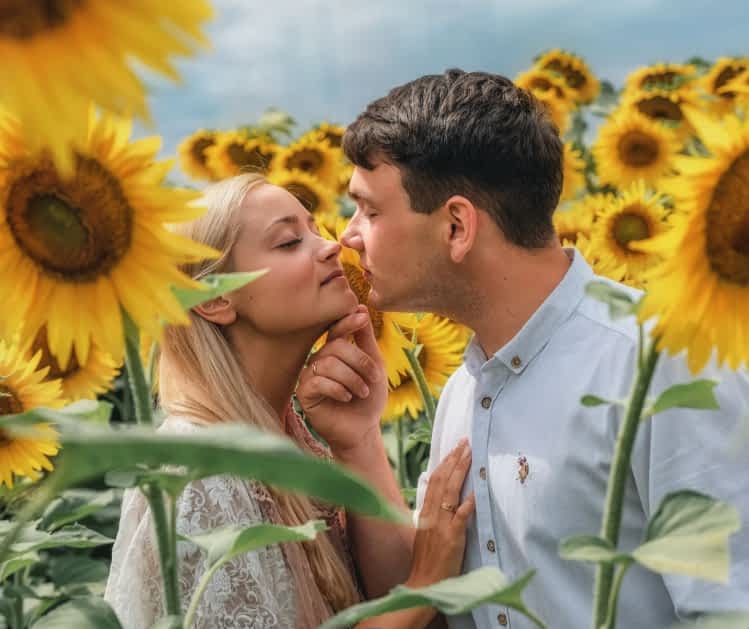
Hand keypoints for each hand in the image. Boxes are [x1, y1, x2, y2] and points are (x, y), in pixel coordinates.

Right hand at [297, 305, 387, 454]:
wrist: (363, 429)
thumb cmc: (368, 398)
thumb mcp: (374, 365)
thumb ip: (366, 339)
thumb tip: (361, 308)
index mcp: (335, 351)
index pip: (336, 329)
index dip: (347, 321)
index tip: (362, 316)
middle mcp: (320, 359)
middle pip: (336, 346)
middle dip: (360, 361)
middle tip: (373, 378)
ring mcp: (310, 376)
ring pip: (328, 363)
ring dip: (352, 378)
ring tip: (362, 392)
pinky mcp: (304, 393)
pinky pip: (318, 381)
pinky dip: (338, 389)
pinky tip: (346, 398)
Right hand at [406, 439, 474, 587]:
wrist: (424, 584)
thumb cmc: (427, 561)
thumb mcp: (425, 532)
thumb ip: (431, 513)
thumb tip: (436, 493)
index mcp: (426, 512)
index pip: (435, 481)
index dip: (445, 463)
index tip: (454, 449)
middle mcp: (432, 514)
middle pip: (442, 480)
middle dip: (454, 460)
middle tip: (464, 442)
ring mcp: (441, 525)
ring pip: (450, 491)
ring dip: (460, 471)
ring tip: (469, 454)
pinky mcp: (452, 537)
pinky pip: (460, 515)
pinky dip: (468, 502)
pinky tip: (475, 490)